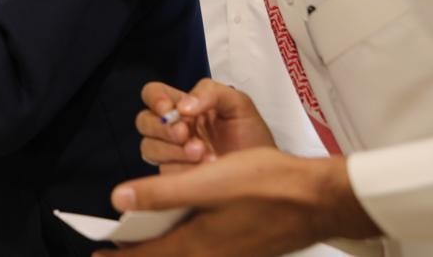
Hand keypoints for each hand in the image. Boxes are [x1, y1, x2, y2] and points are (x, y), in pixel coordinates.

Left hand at [93, 149, 380, 256]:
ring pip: (185, 256)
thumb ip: (160, 193)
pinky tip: (184, 234)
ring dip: (163, 250)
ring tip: (145, 242)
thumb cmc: (262, 185)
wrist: (317, 199)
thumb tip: (118, 200)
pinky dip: (184, 245)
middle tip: (114, 251)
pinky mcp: (245, 250)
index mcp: (197, 245)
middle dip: (140, 256)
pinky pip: (203, 252)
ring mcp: (231, 256)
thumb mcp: (206, 183)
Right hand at [138, 79, 275, 173]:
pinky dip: (180, 168)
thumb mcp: (238, 104)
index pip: (154, 93)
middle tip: (185, 134)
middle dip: (162, 128)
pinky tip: (202, 169)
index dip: (155, 99)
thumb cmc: (252, 137)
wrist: (265, 176)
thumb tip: (181, 107)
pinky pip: (162, 171)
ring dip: (172, 149)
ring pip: (148, 147)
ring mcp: (171, 154)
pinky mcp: (174, 177)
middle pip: (144, 121)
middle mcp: (173, 127)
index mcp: (185, 105)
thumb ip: (211, 92)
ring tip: (202, 153)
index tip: (170, 109)